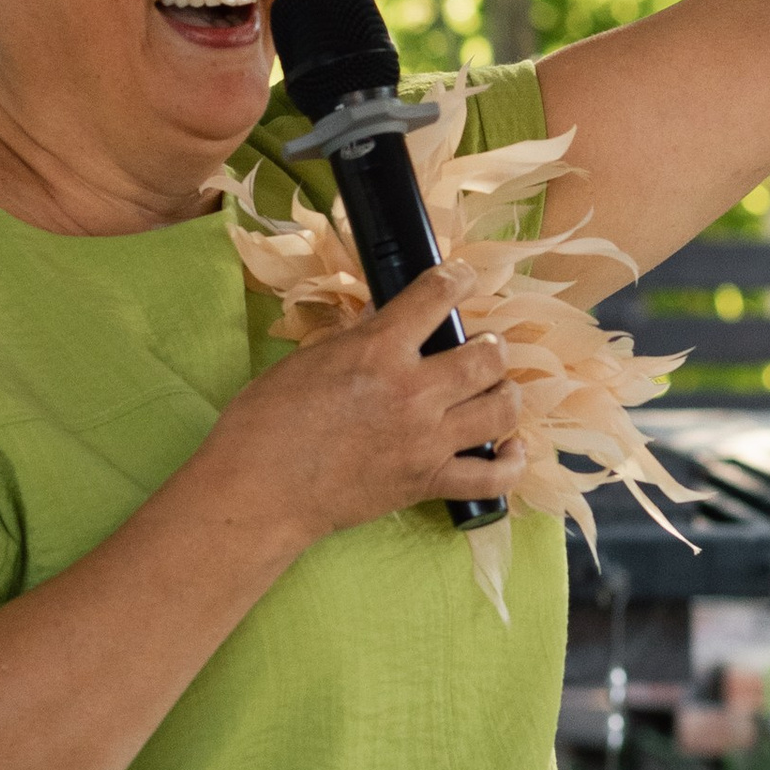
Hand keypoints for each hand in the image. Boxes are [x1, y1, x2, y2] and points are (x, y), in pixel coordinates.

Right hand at [198, 267, 518, 551]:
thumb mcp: (310, 359)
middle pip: (488, 357)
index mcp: (379, 350)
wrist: (259, 491)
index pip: (438, 296)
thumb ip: (358, 335)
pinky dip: (510, 462)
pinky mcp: (427, 484)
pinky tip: (509, 446)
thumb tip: (386, 313)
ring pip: (501, 409)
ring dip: (505, 392)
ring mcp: (426, 442)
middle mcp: (413, 393)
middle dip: (492, 345)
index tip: (463, 277)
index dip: (458, 278)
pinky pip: (491, 477)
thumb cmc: (267, 422)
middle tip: (482, 346)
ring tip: (493, 388)